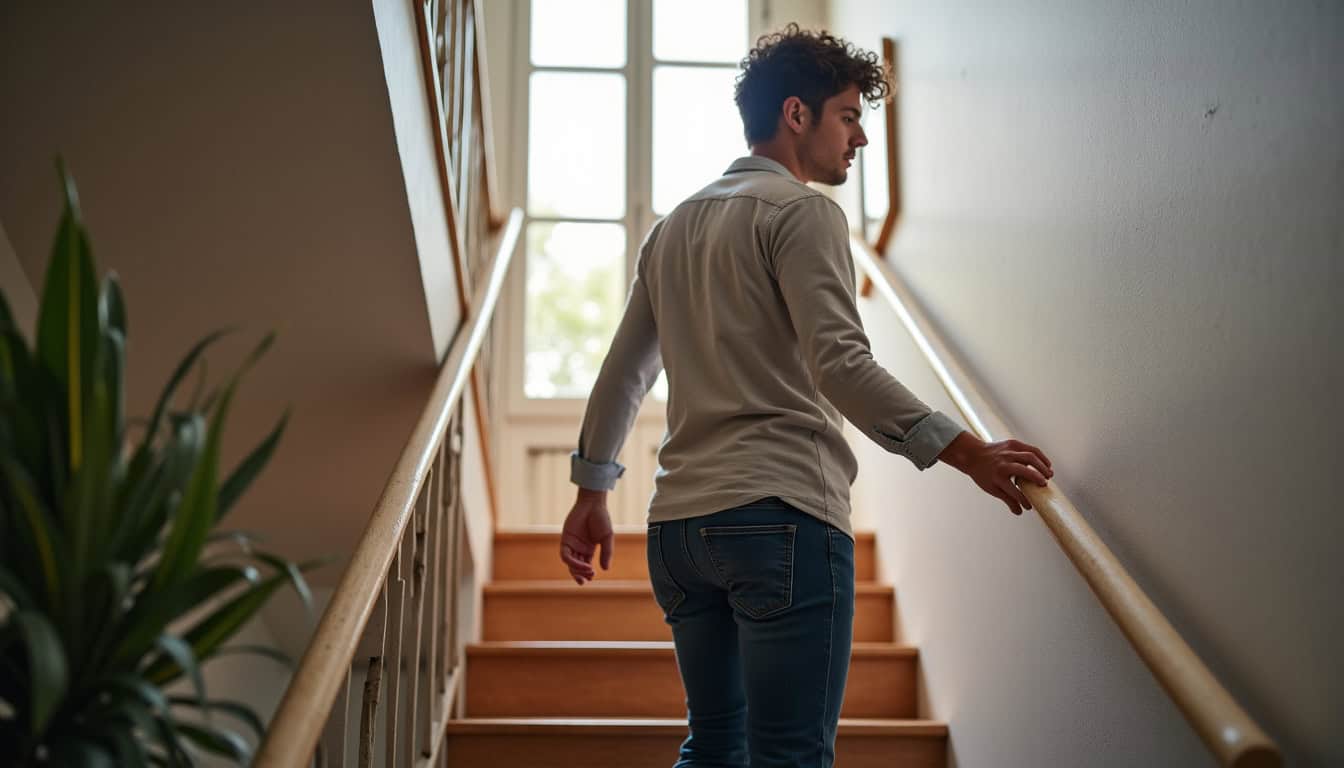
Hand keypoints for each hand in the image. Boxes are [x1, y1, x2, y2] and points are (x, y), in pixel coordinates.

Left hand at [559, 488, 614, 584]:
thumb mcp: (606, 538)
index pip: (585, 566)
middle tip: (584, 581)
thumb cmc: (601, 519)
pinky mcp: (565, 539)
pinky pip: (565, 554)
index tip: (592, 576)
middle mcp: (579, 548)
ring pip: (570, 563)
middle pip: (576, 567)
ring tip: (586, 573)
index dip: (587, 573)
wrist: (593, 504)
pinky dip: (572, 561)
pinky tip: (582, 563)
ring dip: (576, 570)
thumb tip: (605, 570)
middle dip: (579, 576)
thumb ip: (606, 553)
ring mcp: (572, 544)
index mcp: (589, 549)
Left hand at [938, 431, 1053, 515]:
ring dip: (1042, 466)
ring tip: (1049, 475)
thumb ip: (1007, 499)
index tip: (1029, 506)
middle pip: (1024, 471)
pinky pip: (1030, 449)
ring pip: (1030, 457)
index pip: (1012, 491)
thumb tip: (1020, 512)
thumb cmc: (983, 474)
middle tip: (1044, 485)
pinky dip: (1041, 456)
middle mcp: (1003, 464)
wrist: (973, 454)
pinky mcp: (1012, 444)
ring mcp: (1008, 452)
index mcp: (997, 477)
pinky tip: (1046, 464)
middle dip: (1036, 478)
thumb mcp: (991, 488)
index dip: (1023, 500)